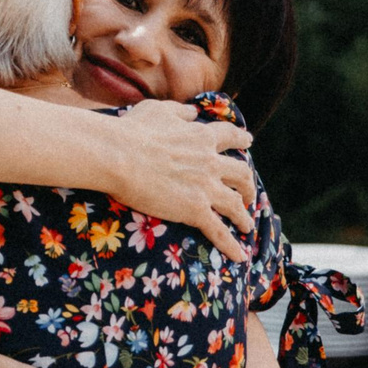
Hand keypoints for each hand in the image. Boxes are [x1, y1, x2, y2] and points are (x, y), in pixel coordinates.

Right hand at [104, 98, 257, 256]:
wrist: (119, 156)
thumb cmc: (132, 131)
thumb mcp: (159, 110)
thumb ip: (181, 112)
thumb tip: (193, 111)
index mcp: (202, 136)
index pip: (231, 136)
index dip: (242, 139)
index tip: (248, 142)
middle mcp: (211, 162)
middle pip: (241, 173)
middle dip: (248, 184)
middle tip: (248, 192)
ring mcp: (205, 187)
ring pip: (235, 204)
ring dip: (244, 215)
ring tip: (247, 224)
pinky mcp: (195, 210)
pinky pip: (219, 231)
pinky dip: (232, 245)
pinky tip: (240, 256)